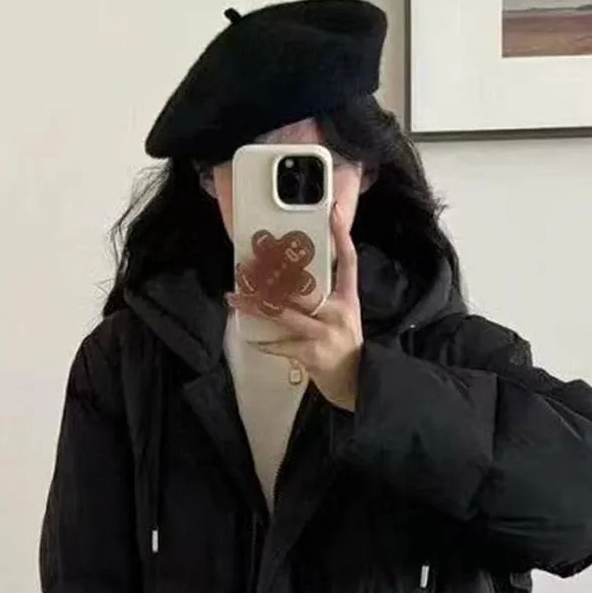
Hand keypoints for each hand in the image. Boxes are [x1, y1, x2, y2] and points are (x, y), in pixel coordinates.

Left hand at [228, 205, 362, 411]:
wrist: (356, 382)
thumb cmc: (344, 347)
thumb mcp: (344, 316)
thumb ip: (326, 297)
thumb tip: (295, 279)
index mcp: (348, 298)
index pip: (349, 261)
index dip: (341, 235)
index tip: (331, 210)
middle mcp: (337, 312)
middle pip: (302, 287)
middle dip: (271, 277)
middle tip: (247, 267)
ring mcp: (324, 333)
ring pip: (284, 314)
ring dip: (256, 306)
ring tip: (235, 299)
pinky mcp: (312, 354)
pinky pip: (281, 344)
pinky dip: (264, 342)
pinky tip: (249, 336)